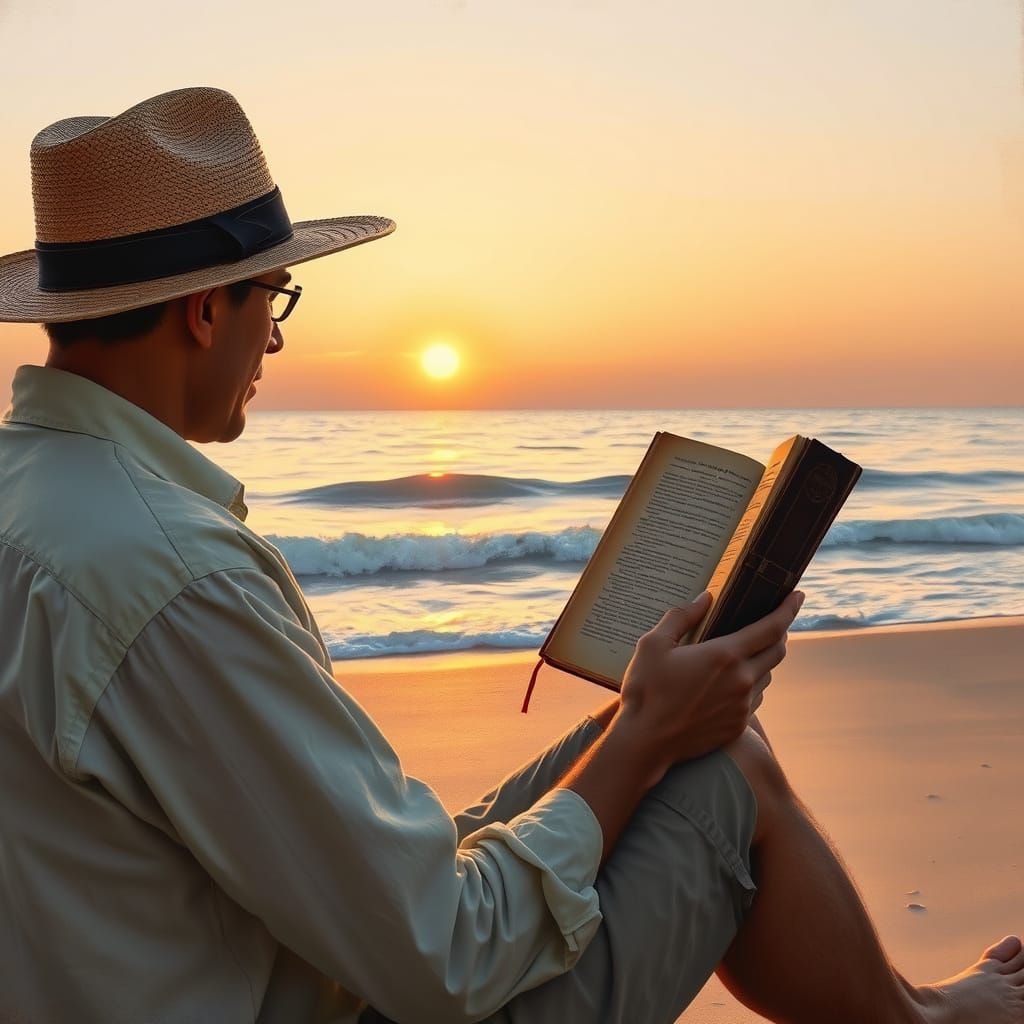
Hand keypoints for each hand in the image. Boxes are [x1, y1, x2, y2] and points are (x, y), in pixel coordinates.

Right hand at [614, 589, 803, 784]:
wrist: (645, 743)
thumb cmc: (645, 690)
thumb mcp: (653, 645)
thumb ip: (681, 617)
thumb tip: (705, 598)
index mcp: (724, 655)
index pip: (772, 627)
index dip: (788, 608)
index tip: (798, 595)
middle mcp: (741, 680)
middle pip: (778, 650)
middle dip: (779, 632)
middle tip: (769, 621)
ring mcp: (742, 706)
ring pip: (767, 675)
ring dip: (763, 660)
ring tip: (744, 653)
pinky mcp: (737, 725)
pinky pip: (756, 698)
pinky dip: (751, 684)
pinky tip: (732, 682)